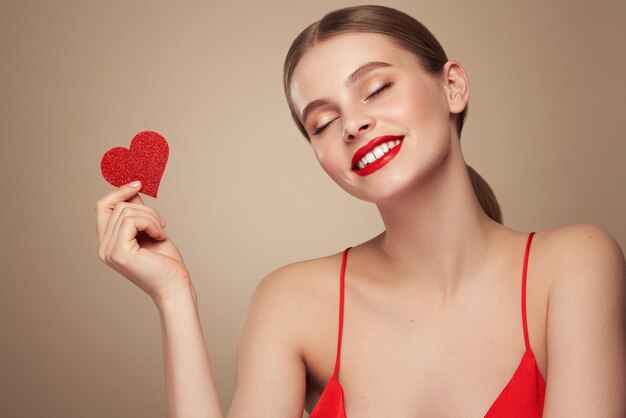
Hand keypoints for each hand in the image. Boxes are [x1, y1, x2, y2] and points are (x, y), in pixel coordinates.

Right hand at [96, 181, 190, 305]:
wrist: (175, 285)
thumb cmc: (165, 262)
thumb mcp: (150, 229)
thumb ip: (137, 212)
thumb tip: (132, 189)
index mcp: (108, 242)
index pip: (102, 207)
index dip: (118, 192)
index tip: (138, 184)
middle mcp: (103, 247)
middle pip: (115, 206)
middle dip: (144, 209)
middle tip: (162, 223)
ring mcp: (108, 251)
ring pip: (126, 212)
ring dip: (151, 217)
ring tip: (162, 231)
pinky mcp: (119, 252)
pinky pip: (131, 220)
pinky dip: (150, 223)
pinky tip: (160, 235)